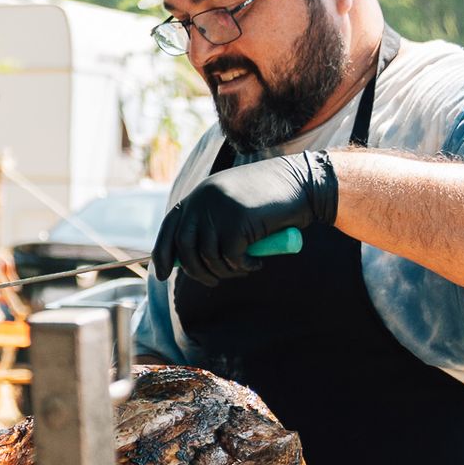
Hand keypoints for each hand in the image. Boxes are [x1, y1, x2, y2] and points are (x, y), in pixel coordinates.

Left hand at [153, 151, 338, 286]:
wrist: (302, 182)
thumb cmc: (269, 198)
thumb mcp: (231, 204)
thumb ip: (210, 222)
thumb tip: (185, 260)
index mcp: (198, 195)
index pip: (169, 228)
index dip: (162, 254)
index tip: (161, 275)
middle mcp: (202, 201)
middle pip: (184, 248)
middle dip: (195, 272)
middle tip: (212, 282)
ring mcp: (218, 211)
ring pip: (208, 258)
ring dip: (223, 272)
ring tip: (242, 269)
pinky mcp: (237, 222)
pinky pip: (231, 259)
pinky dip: (243, 267)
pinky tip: (256, 263)